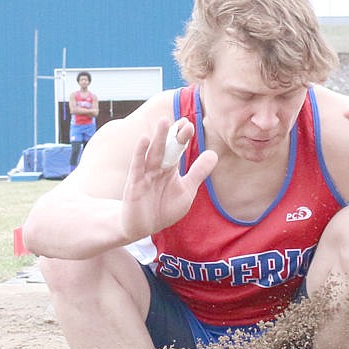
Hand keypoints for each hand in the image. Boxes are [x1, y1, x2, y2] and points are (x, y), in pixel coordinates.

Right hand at [120, 116, 217, 239]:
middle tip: (185, 123)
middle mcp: (158, 167)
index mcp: (170, 168)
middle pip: (167, 148)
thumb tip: (214, 154)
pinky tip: (144, 139)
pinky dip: (140, 153)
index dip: (183, 137)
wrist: (143, 227)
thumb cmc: (164, 208)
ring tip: (164, 121)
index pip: (177, 148)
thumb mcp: (186, 190)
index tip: (189, 124)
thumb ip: (198, 172)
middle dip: (174, 135)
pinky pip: (138, 166)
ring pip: (153, 153)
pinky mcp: (135, 183)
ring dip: (159, 138)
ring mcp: (145, 174)